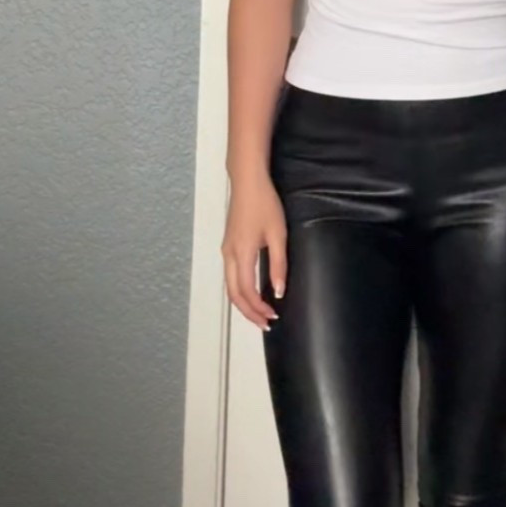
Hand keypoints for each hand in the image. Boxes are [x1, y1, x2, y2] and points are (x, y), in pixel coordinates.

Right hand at [221, 173, 287, 329]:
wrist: (248, 183)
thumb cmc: (265, 204)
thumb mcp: (278, 235)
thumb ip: (279, 265)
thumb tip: (278, 291)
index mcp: (242, 254)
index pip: (247, 292)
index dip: (259, 308)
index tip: (273, 316)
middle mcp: (229, 255)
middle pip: (234, 294)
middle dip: (249, 312)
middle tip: (266, 324)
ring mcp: (226, 250)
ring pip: (230, 286)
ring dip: (243, 303)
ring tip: (259, 313)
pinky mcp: (228, 246)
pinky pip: (230, 276)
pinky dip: (239, 291)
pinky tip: (252, 293)